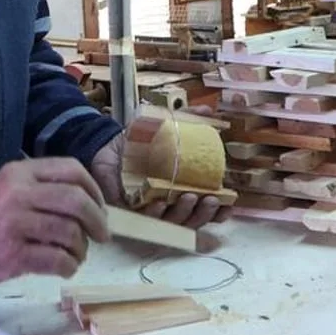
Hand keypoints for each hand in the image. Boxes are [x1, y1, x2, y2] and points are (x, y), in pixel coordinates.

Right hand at [0, 157, 109, 288]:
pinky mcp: (12, 256)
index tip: (99, 208)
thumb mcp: (7, 187)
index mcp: (20, 173)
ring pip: (70, 232)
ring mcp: (15, 225)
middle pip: (76, 201)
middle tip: (102, 235)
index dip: (94, 190)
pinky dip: (69, 266)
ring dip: (82, 248)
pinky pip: (56, 260)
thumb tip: (88, 201)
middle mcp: (19, 194)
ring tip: (77, 254)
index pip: (72, 170)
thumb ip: (41, 186)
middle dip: (97, 220)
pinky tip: (65, 268)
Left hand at [89, 125, 232, 230]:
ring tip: (188, 197)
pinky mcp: (128, 213)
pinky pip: (143, 221)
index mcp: (181, 190)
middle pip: (192, 220)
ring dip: (183, 214)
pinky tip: (160, 203)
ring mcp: (149, 212)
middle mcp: (168, 205)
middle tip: (209, 198)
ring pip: (171, 224)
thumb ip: (187, 120)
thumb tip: (209, 110)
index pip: (205, 208)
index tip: (229, 204)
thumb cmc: (138, 142)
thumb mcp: (164, 128)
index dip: (219, 211)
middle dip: (203, 213)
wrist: (106, 144)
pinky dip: (154, 215)